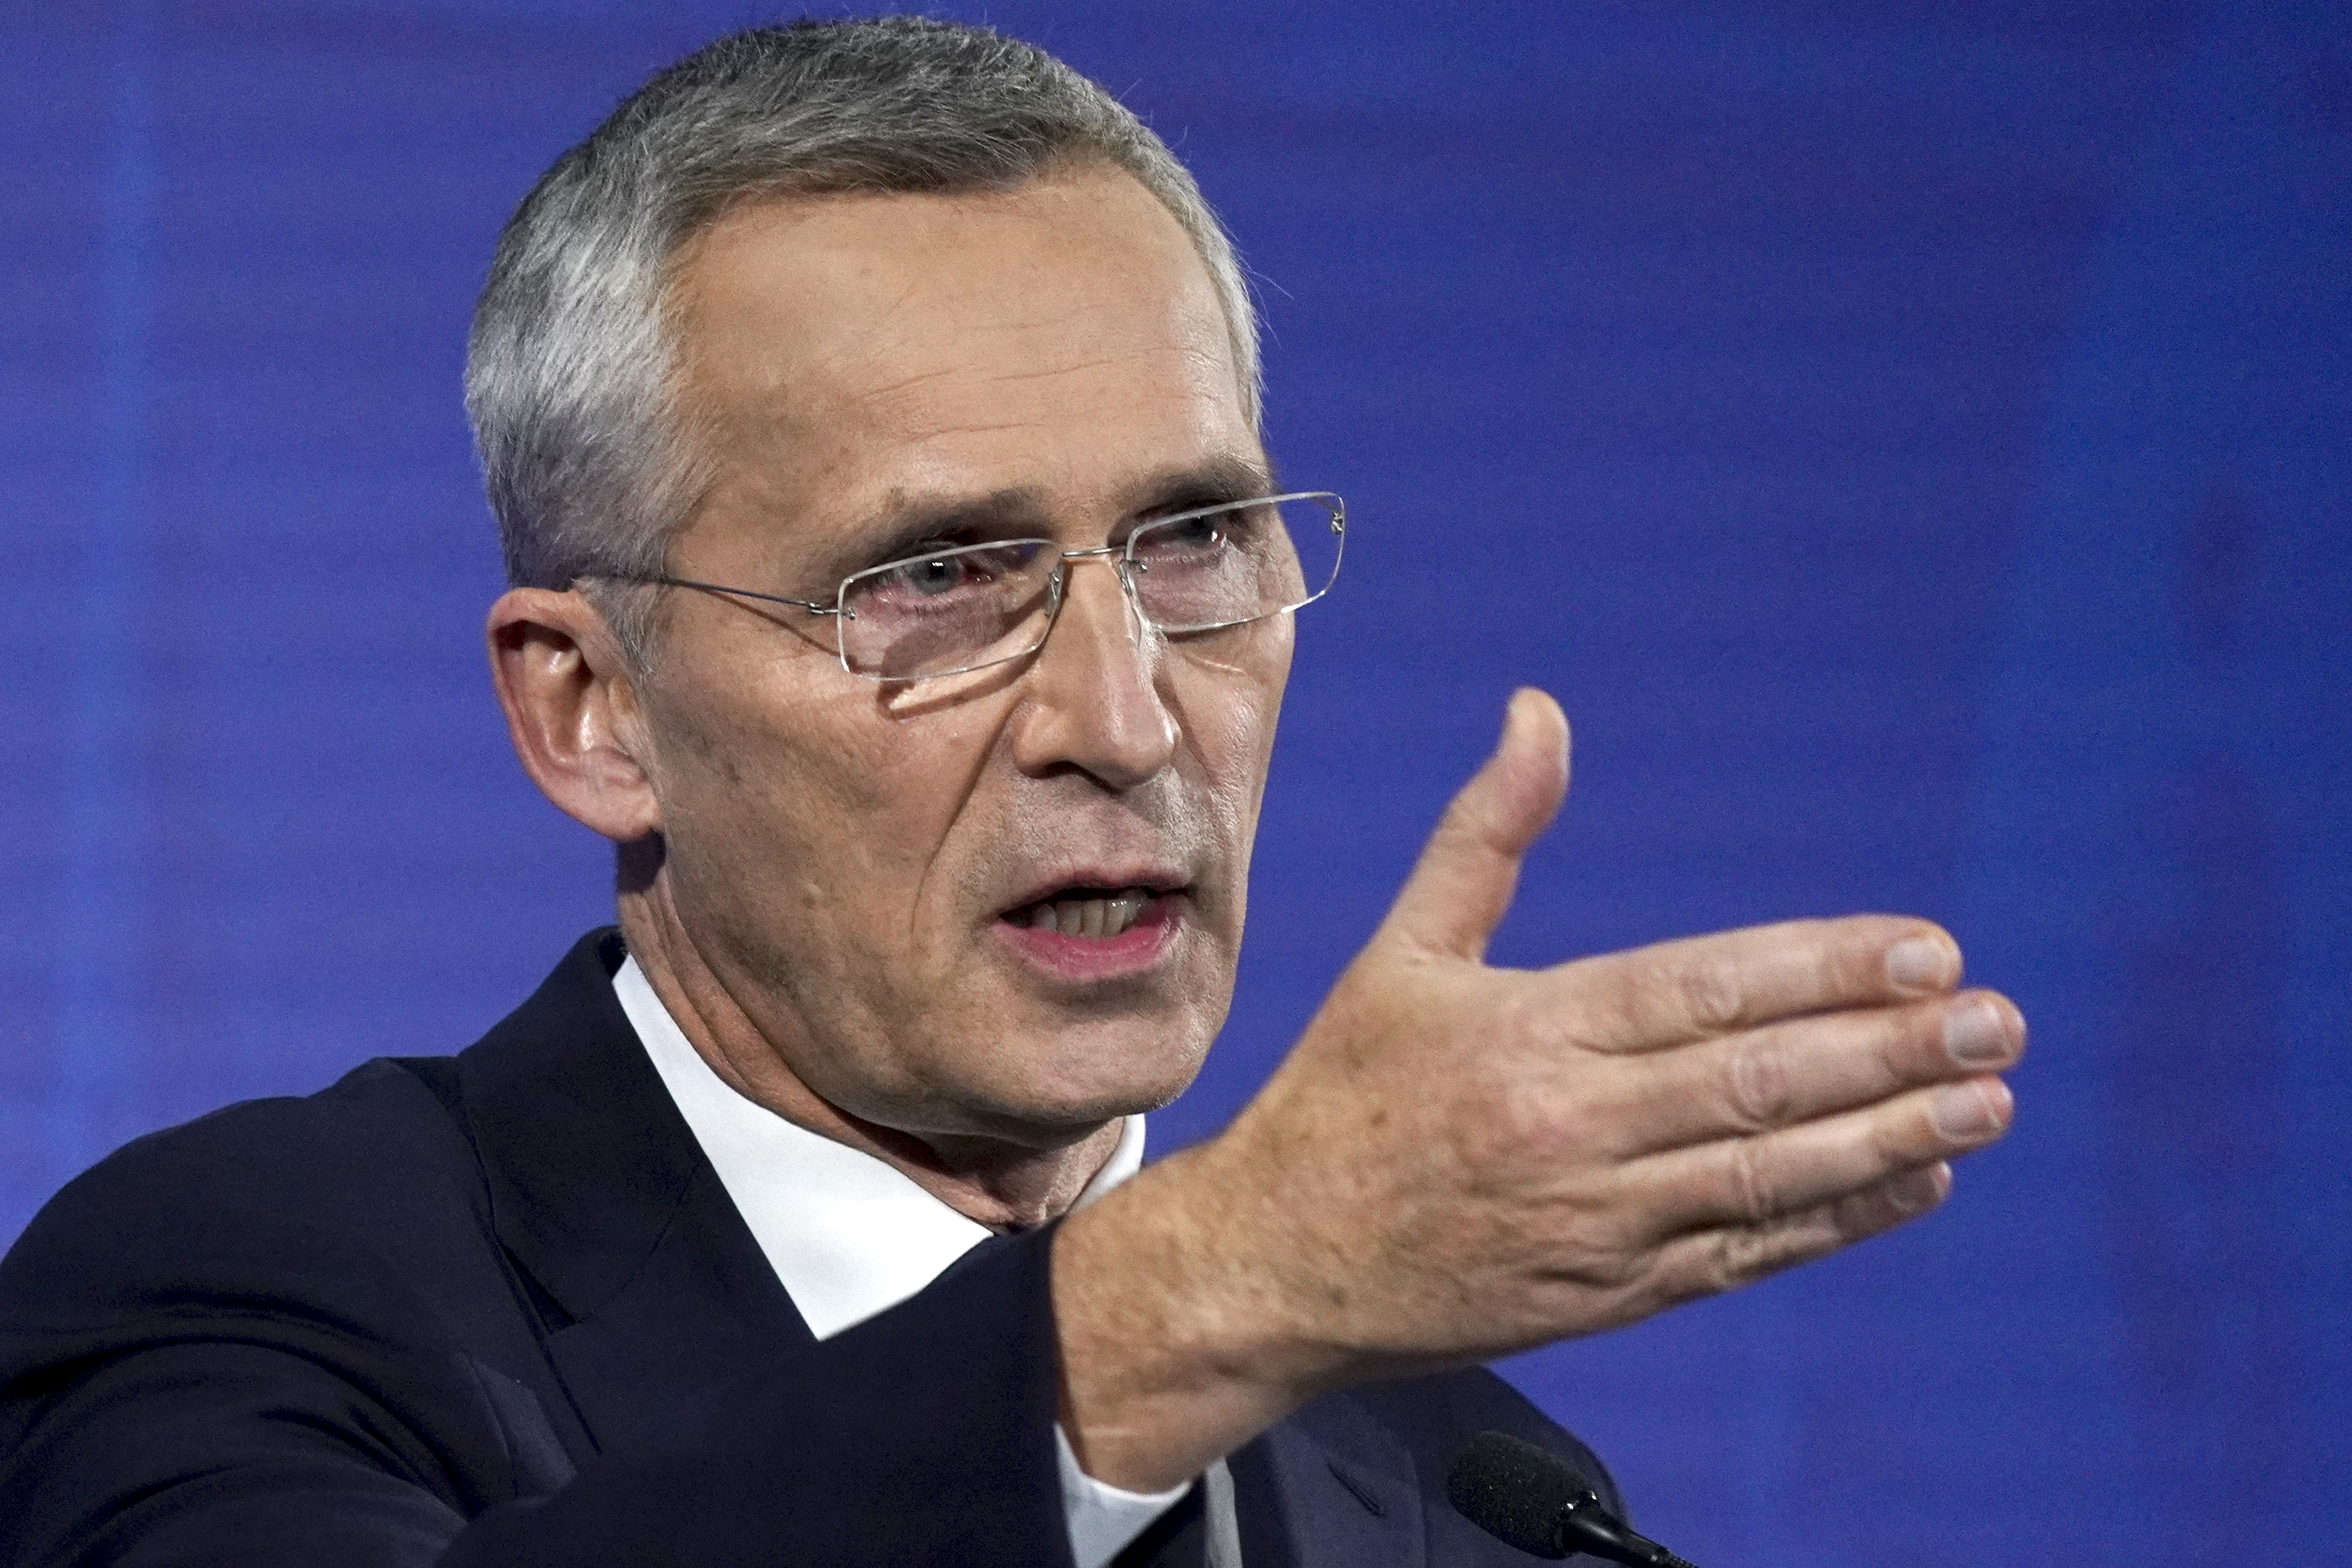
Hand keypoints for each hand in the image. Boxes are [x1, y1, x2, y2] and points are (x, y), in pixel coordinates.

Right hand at [1053, 689, 2021, 1489]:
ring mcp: (1597, 1223)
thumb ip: (1486, 834)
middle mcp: (1571, 1128)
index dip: (1823, 971)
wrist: (1276, 1266)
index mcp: (1527, 1031)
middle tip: (1998, 1019)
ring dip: (1892, 1137)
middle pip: (1760, 1084)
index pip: (1704, 991)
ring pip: (1769, 1176)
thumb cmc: (1342, 1094)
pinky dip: (1834, 1222)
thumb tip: (1540, 709)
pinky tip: (1912, 1184)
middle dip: (1892, 1051)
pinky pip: (1743, 1255)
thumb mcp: (1401, 954)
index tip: (1926, 949)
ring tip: (1988, 1101)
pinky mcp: (1610, 1298)